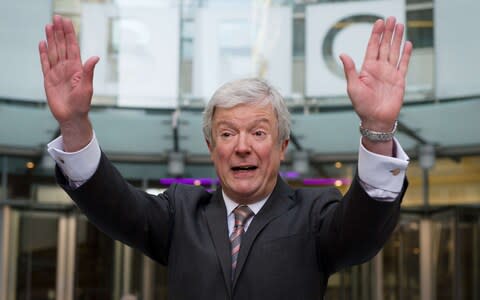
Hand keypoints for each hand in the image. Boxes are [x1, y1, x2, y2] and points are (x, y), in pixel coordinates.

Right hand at [39, 15, 98, 150]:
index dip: (69, 34)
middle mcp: (67, 68)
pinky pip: (45, 63)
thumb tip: (95, 57)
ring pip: (53, 51)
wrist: (72, 117)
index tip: (67, 21)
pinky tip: (42, 43)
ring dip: (51, 39)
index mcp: (77, 68)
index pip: (72, 47)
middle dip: (59, 32)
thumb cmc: (82, 104)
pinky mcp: (49, 79)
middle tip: (57, 18)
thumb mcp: (87, 87)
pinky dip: (43, 53)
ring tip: (48, 26)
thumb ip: (88, 71)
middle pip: (62, 46)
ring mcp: (57, 72)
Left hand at [340, 17, 411, 131]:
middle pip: (384, 46)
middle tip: (391, 19)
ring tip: (400, 25)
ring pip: (394, 52)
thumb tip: (342, 54)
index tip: (379, 22)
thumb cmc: (362, 105)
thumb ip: (350, 70)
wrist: (376, 119)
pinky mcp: (400, 80)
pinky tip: (407, 44)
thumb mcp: (353, 86)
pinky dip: (406, 54)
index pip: (372, 47)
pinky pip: (404, 64)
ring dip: (397, 39)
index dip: (376, 35)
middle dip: (388, 32)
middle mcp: (379, 69)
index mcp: (367, 69)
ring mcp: (390, 73)